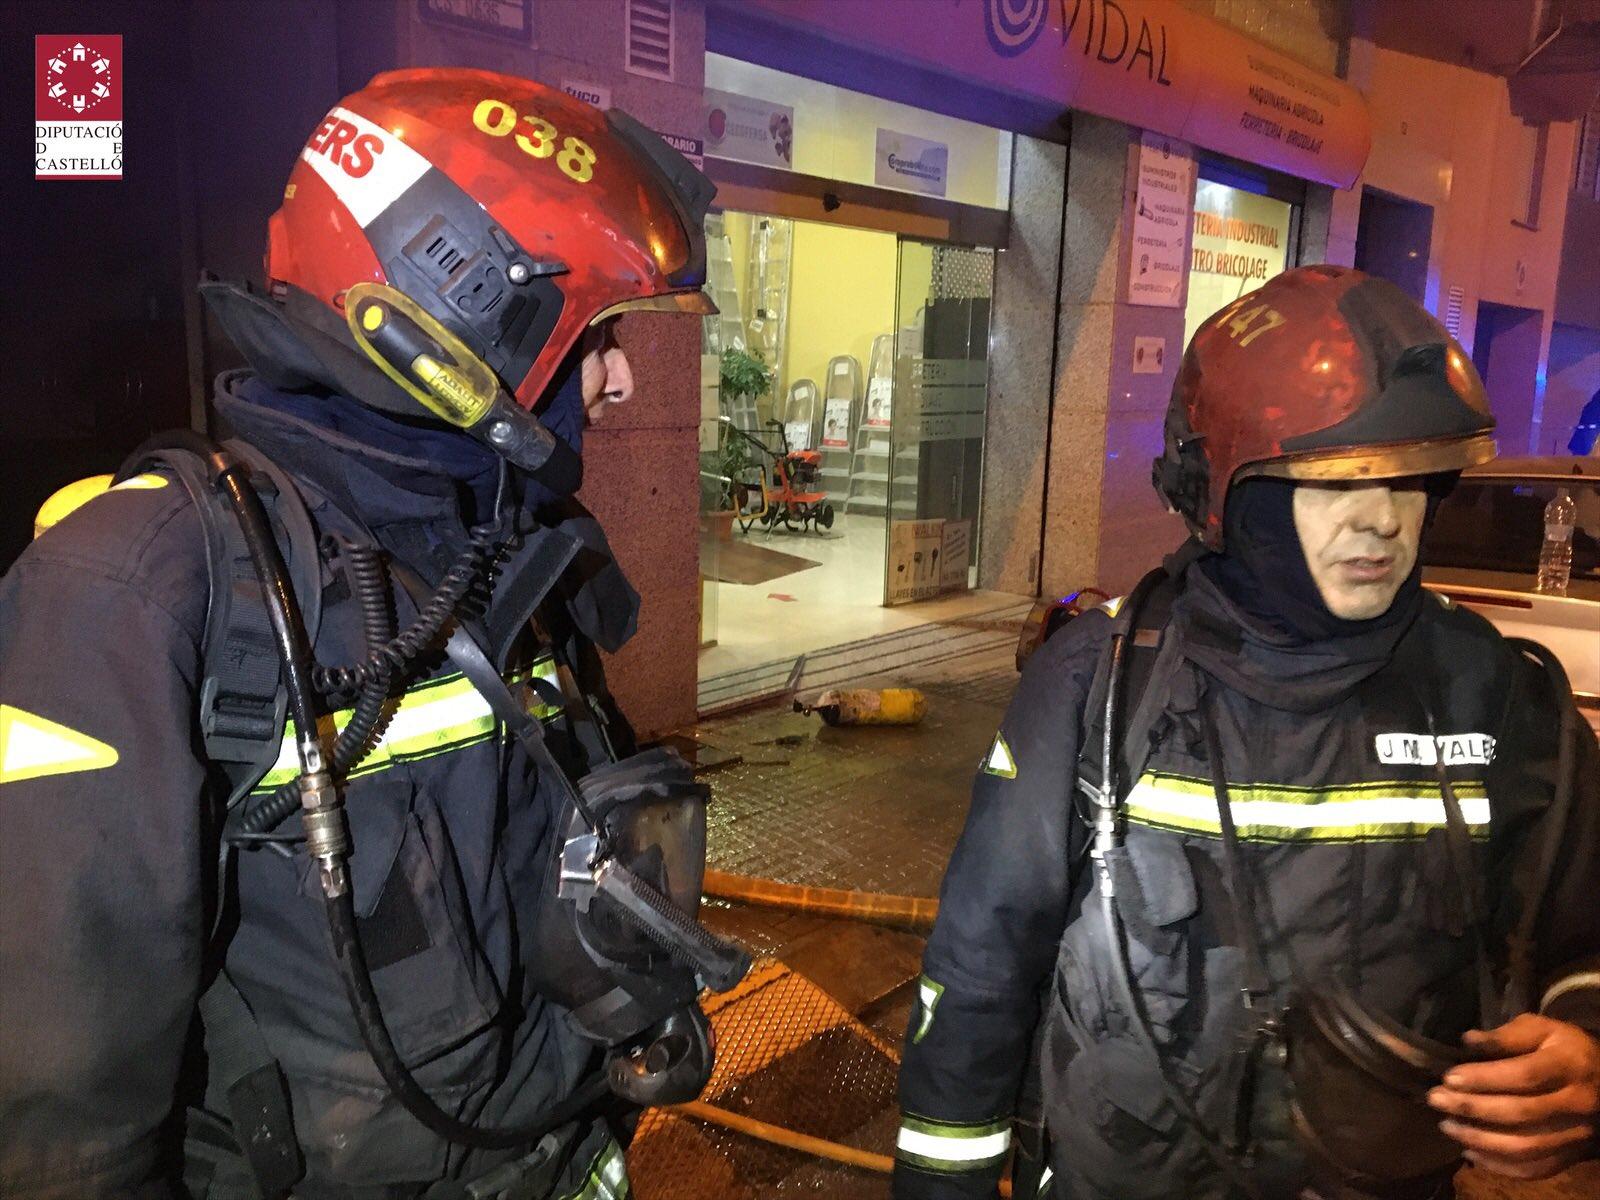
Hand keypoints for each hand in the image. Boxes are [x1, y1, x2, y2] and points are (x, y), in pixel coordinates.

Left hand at [1427, 1013, 1599, 1178]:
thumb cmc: (1565, 1049)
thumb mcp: (1542, 1030)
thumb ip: (1506, 1036)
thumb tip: (1468, 1040)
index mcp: (1569, 1066)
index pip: (1525, 1075)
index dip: (1484, 1078)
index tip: (1449, 1077)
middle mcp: (1577, 1104)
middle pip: (1521, 1113)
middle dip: (1472, 1108)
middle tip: (1436, 1099)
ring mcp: (1576, 1134)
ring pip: (1525, 1147)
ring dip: (1480, 1140)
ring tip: (1447, 1125)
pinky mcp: (1571, 1156)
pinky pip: (1534, 1169)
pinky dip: (1499, 1165)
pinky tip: (1470, 1152)